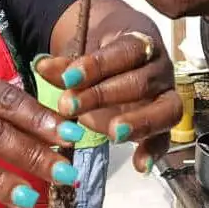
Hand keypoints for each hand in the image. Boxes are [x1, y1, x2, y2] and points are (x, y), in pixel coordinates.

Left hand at [34, 31, 182, 173]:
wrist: (118, 58)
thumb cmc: (100, 56)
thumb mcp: (81, 54)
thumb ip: (65, 65)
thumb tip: (42, 66)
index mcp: (139, 42)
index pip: (124, 51)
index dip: (96, 65)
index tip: (68, 78)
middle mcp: (159, 68)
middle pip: (140, 82)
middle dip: (103, 96)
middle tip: (70, 107)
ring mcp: (165, 96)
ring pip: (165, 109)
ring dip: (139, 123)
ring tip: (114, 133)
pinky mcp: (163, 123)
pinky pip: (165, 138)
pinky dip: (154, 151)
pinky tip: (140, 165)